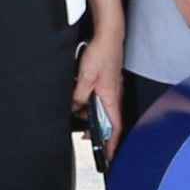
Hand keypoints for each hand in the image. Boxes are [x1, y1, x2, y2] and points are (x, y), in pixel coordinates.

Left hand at [73, 22, 124, 146]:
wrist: (108, 34)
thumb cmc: (102, 53)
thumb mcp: (85, 78)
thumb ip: (79, 96)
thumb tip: (74, 109)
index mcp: (112, 98)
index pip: (115, 127)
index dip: (113, 143)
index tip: (109, 156)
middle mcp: (114, 95)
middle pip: (109, 120)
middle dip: (100, 132)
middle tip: (89, 140)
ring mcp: (111, 88)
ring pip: (103, 109)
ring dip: (94, 117)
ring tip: (81, 123)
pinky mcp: (106, 80)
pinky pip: (100, 98)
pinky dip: (91, 104)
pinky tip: (81, 103)